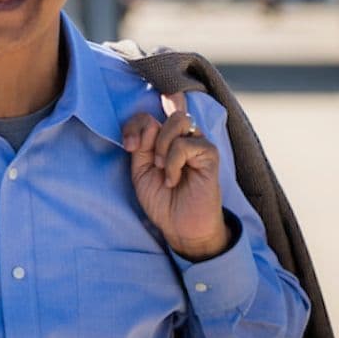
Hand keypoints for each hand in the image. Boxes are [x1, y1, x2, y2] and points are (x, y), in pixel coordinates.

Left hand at [122, 93, 229, 260]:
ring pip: (179, 120)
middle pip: (166, 112)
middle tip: (148, 161)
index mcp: (164, 139)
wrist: (179, 226)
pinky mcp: (209, 154)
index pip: (150, 114)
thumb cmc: (162, 200)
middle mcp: (182, 136)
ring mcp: (198, 143)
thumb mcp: (140, 170)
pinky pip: (186, 144)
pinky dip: (173, 163)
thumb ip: (141, 145)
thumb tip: (148, 123)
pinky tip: (173, 180)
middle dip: (148, 133)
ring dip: (163, 145)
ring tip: (162, 169)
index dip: (136, 123)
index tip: (129, 146)